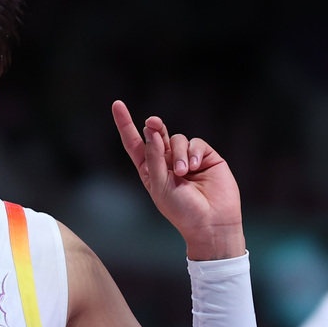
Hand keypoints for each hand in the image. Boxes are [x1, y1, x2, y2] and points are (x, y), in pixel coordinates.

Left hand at [111, 100, 242, 259]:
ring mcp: (187, 158)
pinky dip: (193, 153)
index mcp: (150, 170)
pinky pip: (195, 143)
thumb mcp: (159, 185)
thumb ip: (154, 157)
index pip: (134, 143)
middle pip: (156, 134)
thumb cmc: (181, 210)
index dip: (126, 124)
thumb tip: (151, 130)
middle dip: (154, 126)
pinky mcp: (206, 156)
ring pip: (177, 138)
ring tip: (183, 173)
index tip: (117, 104)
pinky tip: (195, 168)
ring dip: (179, 153)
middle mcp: (167, 162)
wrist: (210, 222)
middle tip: (153, 122)